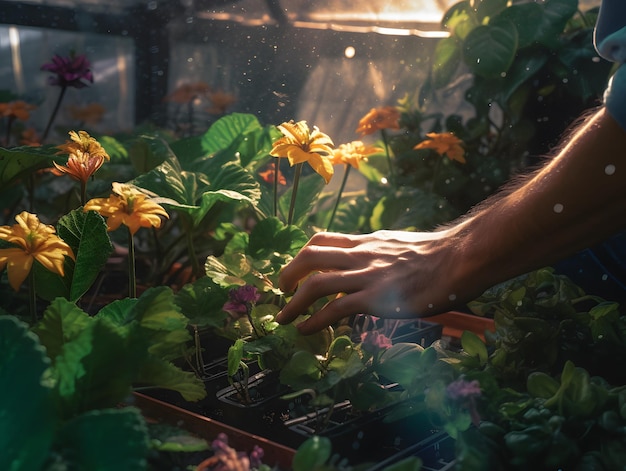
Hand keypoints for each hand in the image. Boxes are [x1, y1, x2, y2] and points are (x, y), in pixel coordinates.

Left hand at [276, 229, 478, 333]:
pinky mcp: (375, 298)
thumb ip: (380, 253)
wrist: (458, 259)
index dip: (303, 254)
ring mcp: (366, 276)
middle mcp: (361, 255)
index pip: (324, 239)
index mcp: (367, 242)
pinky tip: (305, 330)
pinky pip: (335, 309)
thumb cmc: (438, 255)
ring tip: (283, 318)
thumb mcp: (400, 245)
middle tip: (282, 289)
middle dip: (289, 273)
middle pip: (310, 256)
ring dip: (293, 303)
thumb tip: (373, 264)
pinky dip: (314, 321)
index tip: (296, 268)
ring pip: (316, 284)